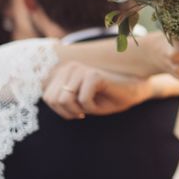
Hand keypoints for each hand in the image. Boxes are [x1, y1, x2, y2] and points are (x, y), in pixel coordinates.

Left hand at [43, 61, 178, 118]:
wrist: (133, 92)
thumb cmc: (106, 98)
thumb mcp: (78, 102)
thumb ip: (60, 99)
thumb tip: (46, 100)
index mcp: (64, 72)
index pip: (47, 97)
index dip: (62, 111)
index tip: (78, 111)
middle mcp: (70, 67)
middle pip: (53, 100)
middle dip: (69, 112)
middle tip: (85, 110)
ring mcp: (81, 69)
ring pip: (65, 100)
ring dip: (81, 109)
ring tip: (93, 104)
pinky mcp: (93, 75)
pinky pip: (83, 101)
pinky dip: (93, 108)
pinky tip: (102, 100)